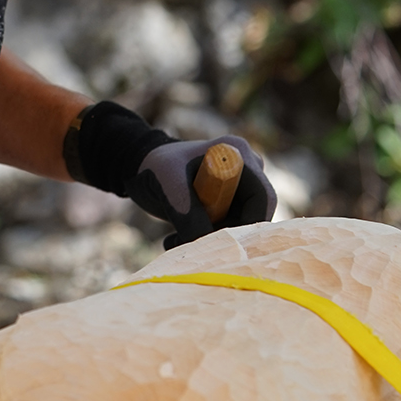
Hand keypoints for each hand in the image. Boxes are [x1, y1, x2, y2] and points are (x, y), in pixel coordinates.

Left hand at [62, 102, 276, 247]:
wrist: (138, 167)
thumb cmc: (155, 168)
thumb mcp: (169, 189)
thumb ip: (189, 215)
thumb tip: (208, 245)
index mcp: (238, 154)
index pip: (262, 198)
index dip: (248, 225)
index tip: (218, 243)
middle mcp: (246, 168)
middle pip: (254, 214)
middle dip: (225, 235)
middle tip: (191, 245)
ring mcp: (238, 185)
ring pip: (240, 225)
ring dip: (210, 239)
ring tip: (173, 240)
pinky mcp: (228, 201)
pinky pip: (228, 228)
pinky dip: (205, 238)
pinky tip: (174, 238)